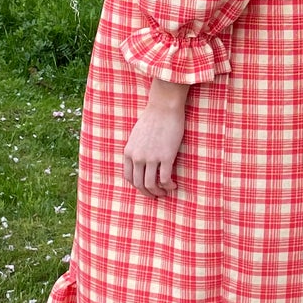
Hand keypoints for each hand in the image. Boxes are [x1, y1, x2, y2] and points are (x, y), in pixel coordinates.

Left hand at [122, 78, 188, 195]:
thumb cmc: (153, 118)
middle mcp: (137, 157)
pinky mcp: (166, 157)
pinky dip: (169, 186)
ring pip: (151, 184)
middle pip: (139, 184)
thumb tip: (140, 161)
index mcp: (129, 152)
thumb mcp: (137, 135)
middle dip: (148, 192)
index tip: (145, 187)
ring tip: (165, 192)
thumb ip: (136, 149)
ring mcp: (151, 158)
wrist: (164, 107)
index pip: (128, 177)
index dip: (137, 186)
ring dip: (158, 192)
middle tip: (156, 195)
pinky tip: (174, 185)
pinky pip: (165, 179)